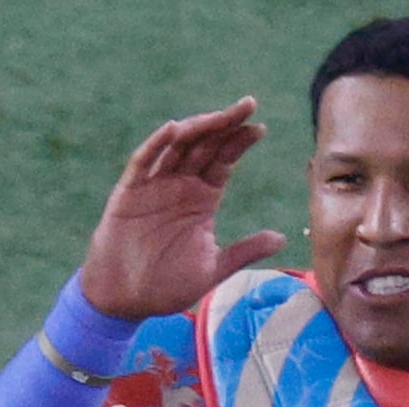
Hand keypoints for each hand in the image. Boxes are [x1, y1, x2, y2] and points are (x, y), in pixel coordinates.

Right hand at [80, 100, 287, 320]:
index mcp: (202, 199)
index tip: (260, 128)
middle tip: (248, 104)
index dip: (240, 142)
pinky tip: (174, 129)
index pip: (224, 161)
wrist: (125, 300)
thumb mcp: (213, 268)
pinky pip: (143, 162)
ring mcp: (154, 185)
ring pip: (177, 146)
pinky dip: (156, 145)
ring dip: (197, 128)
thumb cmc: (166, 285)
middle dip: (226, 124)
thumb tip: (283, 238)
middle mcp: (180, 186)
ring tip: (218, 116)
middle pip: (205, 145)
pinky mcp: (129, 192)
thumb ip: (245, 251)